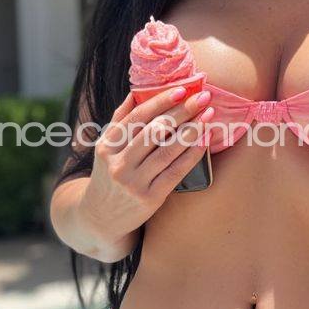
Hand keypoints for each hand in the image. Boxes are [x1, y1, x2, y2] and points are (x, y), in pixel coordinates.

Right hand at [81, 84, 213, 236]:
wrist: (100, 218)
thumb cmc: (109, 176)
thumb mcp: (106, 148)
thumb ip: (119, 120)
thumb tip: (136, 91)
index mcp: (107, 146)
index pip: (136, 117)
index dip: (161, 101)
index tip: (181, 90)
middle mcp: (118, 163)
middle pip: (154, 131)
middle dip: (181, 112)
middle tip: (203, 98)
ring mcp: (134, 182)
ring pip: (168, 150)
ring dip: (192, 130)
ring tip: (208, 116)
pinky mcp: (150, 198)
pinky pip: (176, 171)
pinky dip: (192, 154)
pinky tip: (204, 140)